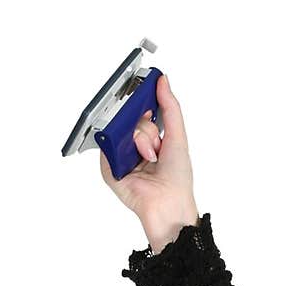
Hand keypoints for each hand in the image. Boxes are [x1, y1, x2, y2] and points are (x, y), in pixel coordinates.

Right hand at [99, 73, 198, 251]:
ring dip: (140, 141)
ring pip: (122, 131)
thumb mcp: (178, 136)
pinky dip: (123, 151)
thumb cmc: (177, 179)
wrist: (168, 204)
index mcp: (154, 140)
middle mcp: (137, 147)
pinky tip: (136, 162)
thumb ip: (170, 107)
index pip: (144, 113)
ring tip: (149, 157)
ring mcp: (123, 157)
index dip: (145, 104)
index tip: (147, 92)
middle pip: (133, 120)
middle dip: (147, 128)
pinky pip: (108, 147)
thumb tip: (163, 81)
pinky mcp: (110, 168)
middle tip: (156, 144)